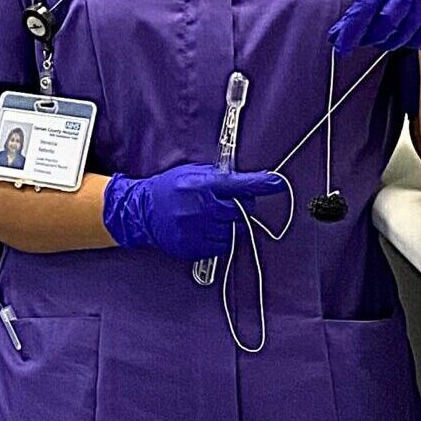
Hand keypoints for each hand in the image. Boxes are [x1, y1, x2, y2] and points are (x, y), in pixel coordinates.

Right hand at [102, 164, 285, 261]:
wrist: (141, 212)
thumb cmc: (169, 188)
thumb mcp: (191, 173)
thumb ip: (217, 178)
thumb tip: (243, 181)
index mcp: (202, 185)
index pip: (240, 184)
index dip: (262, 183)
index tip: (278, 182)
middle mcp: (203, 208)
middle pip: (243, 210)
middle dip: (243, 206)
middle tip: (231, 203)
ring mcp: (199, 230)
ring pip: (235, 231)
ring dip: (232, 224)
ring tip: (215, 217)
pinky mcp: (195, 247)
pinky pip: (223, 246)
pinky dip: (222, 238)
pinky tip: (208, 229)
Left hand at [331, 0, 420, 55]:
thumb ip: (359, 11)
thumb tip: (336, 37)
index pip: (366, 4)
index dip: (352, 28)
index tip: (341, 46)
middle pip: (387, 20)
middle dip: (373, 36)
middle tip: (367, 40)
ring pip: (404, 33)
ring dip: (391, 41)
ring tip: (388, 36)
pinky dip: (410, 42)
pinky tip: (408, 34)